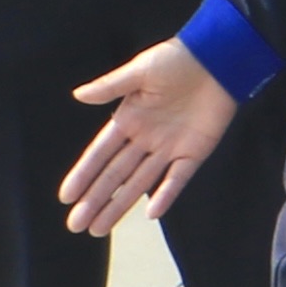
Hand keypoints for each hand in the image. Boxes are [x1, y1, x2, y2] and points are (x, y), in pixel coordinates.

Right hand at [61, 38, 238, 234]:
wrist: (218, 57)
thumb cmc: (177, 59)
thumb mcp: (140, 70)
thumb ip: (110, 87)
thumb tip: (77, 95)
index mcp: (129, 119)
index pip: (100, 154)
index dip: (84, 175)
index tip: (66, 197)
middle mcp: (144, 139)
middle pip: (115, 175)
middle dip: (95, 200)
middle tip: (75, 225)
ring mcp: (168, 148)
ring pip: (139, 183)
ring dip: (120, 205)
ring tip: (98, 229)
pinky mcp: (194, 152)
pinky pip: (177, 178)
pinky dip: (166, 195)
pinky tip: (151, 214)